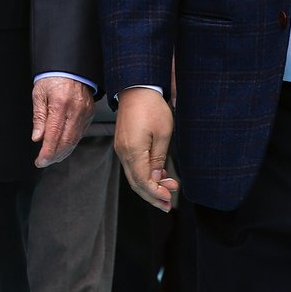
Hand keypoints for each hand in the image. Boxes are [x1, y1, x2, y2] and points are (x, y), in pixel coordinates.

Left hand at [31, 75, 94, 167]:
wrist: (71, 66)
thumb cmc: (52, 78)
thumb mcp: (39, 93)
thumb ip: (39, 117)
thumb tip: (37, 137)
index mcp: (60, 104)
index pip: (53, 135)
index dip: (46, 152)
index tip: (40, 161)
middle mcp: (75, 110)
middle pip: (66, 141)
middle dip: (55, 156)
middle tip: (44, 162)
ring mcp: (85, 112)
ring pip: (75, 140)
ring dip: (63, 152)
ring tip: (52, 157)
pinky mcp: (90, 113)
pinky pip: (81, 133)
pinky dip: (72, 143)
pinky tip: (64, 146)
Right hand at [114, 87, 179, 210]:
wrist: (137, 86)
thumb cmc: (151, 106)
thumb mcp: (163, 134)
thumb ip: (158, 160)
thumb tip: (154, 180)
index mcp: (133, 151)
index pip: (142, 182)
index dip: (156, 193)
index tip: (169, 198)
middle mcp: (123, 152)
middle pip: (136, 183)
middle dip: (152, 196)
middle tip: (167, 204)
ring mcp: (121, 148)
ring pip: (133, 176)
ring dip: (149, 186)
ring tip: (166, 191)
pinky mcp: (123, 144)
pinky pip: (132, 165)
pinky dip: (144, 175)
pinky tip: (157, 176)